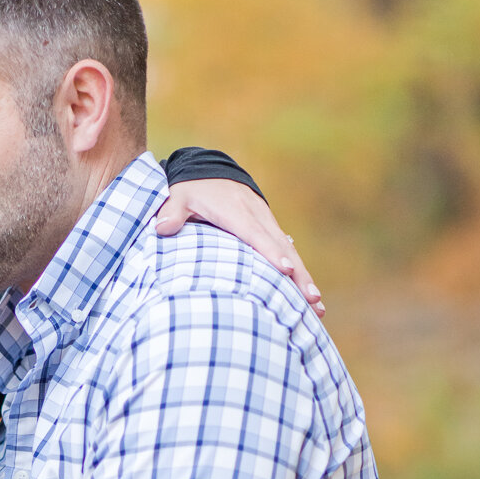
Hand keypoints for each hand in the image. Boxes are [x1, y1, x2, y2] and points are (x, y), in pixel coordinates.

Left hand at [155, 180, 323, 316]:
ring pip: (290, 253)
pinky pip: (288, 253)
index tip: (285, 270)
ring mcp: (267, 223)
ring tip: (317, 306)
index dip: (271, 252)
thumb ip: (171, 212)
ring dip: (305, 279)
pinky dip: (300, 274)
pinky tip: (309, 298)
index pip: (255, 234)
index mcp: (235, 211)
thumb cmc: (192, 189)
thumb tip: (162, 227)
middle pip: (282, 248)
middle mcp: (257, 217)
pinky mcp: (271, 230)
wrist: (210, 172)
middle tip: (311, 298)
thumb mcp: (178, 196)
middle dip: (298, 274)